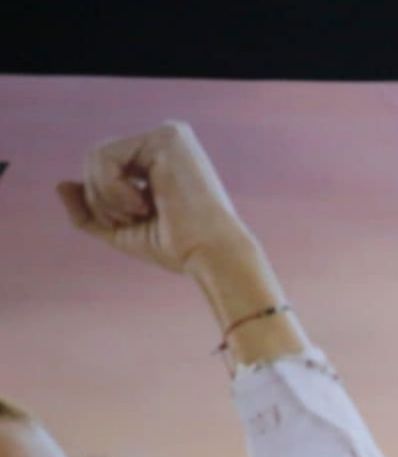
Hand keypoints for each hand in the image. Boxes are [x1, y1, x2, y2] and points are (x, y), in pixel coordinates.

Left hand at [56, 121, 250, 274]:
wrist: (210, 255)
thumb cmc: (176, 247)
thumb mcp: (121, 231)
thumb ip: (89, 210)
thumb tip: (61, 184)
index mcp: (158, 159)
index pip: (103, 168)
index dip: (104, 202)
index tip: (138, 221)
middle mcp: (164, 141)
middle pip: (95, 159)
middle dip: (102, 199)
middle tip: (136, 219)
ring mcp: (168, 135)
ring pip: (95, 156)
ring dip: (106, 196)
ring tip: (140, 212)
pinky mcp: (166, 137)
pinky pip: (105, 156)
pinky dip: (112, 189)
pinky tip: (143, 203)